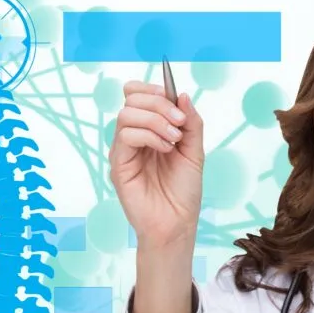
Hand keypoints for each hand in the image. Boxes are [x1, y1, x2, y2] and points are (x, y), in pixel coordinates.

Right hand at [109, 80, 205, 250]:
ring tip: (174, 140)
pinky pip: (126, 136)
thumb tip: (182, 95)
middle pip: (131, 99)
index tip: (176, 100)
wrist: (177, 223)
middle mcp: (133, 137)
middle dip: (159, 103)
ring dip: (156, 120)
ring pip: (127, 114)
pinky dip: (149, 136)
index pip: (138, 94)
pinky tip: (165, 149)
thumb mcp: (194, 151)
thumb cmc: (183, 192)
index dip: (155, 89)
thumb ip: (191, 123)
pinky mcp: (119, 165)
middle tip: (180, 123)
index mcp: (149, 130)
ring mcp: (123, 150)